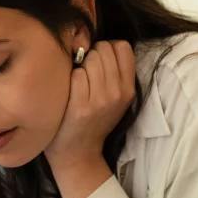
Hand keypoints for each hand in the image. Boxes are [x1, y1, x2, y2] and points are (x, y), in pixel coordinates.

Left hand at [44, 40, 135, 170]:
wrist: (78, 153)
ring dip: (79, 66)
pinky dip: (69, 78)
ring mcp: (100, 100)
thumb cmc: (93, 121)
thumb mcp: (115, 100)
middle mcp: (117, 94)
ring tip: (77, 83)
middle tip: (85, 72)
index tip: (99, 61)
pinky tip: (68, 91)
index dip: (107, 47)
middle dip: (91, 55)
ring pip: (89, 59)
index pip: (122, 47)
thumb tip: (103, 44)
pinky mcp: (81, 106)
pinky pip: (75, 74)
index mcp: (128, 89)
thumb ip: (116, 74)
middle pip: (104, 49)